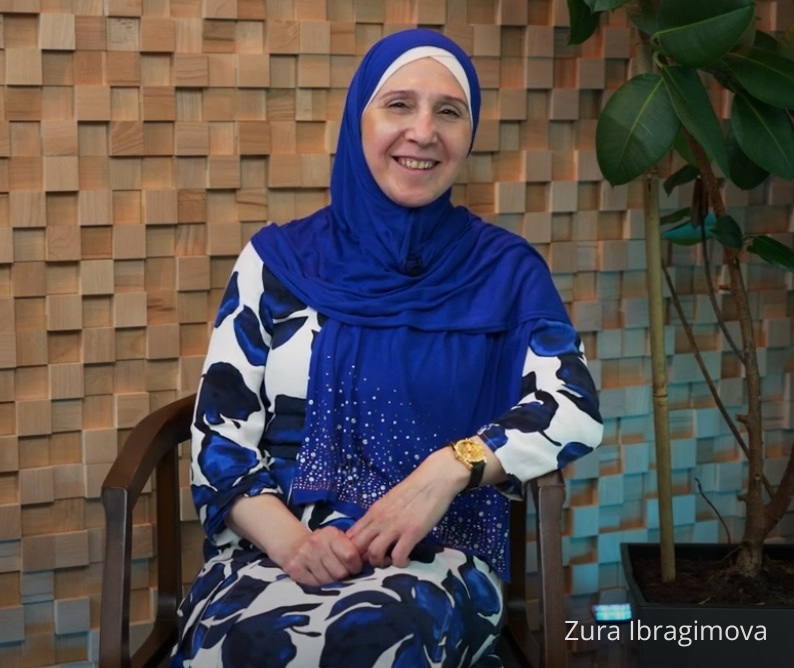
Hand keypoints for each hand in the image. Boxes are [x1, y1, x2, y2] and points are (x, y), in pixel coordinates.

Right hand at [275, 525, 363, 585]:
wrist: (294, 545)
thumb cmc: (323, 545)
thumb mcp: (337, 540)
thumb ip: (351, 549)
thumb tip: (369, 565)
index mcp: (331, 534)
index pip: (350, 556)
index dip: (356, 566)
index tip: (355, 568)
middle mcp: (316, 543)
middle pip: (340, 572)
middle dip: (345, 577)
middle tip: (343, 574)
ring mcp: (304, 557)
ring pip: (328, 582)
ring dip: (333, 583)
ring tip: (331, 576)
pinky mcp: (295, 570)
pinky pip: (315, 586)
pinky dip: (320, 586)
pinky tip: (320, 578)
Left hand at [346, 447, 468, 567]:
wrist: (434, 479)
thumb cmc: (414, 488)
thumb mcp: (389, 501)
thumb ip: (379, 516)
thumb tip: (374, 532)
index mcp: (373, 512)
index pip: (350, 536)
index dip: (352, 550)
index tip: (363, 556)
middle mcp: (379, 520)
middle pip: (357, 547)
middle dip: (363, 561)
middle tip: (376, 562)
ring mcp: (395, 527)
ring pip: (374, 554)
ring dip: (381, 563)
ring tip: (391, 561)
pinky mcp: (412, 532)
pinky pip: (398, 557)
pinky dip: (400, 563)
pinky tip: (406, 560)